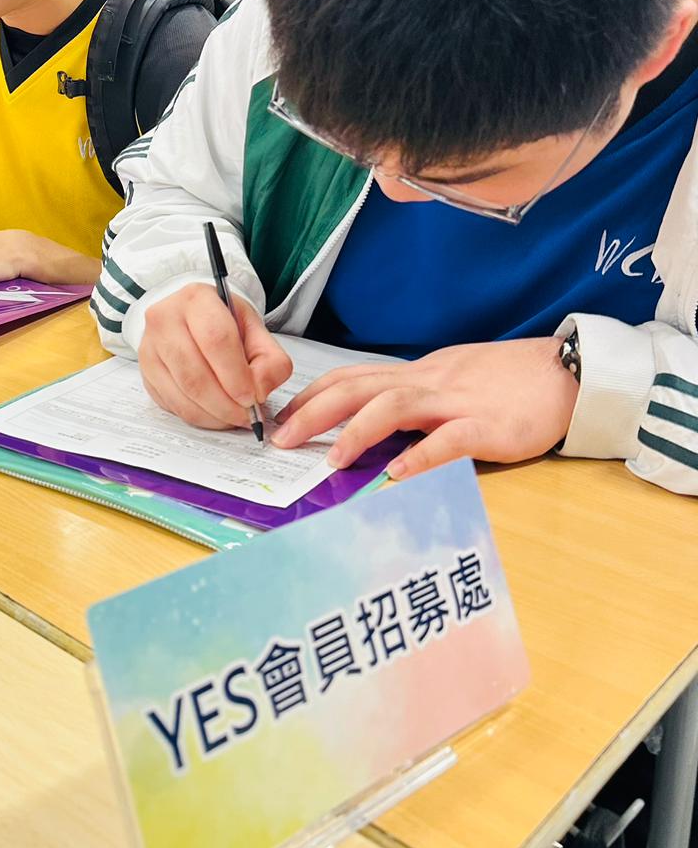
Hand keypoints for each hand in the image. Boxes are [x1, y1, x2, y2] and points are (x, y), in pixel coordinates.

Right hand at [139, 283, 292, 430]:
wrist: (190, 319)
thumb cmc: (222, 323)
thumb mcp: (255, 330)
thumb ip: (270, 360)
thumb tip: (259, 391)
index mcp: (196, 299)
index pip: (216, 339)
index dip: (236, 375)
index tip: (252, 397)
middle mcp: (165, 319)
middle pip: (195, 373)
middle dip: (226, 403)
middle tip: (246, 415)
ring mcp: (150, 347)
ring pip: (183, 393)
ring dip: (214, 414)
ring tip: (234, 416)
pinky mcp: (146, 372)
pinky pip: (172, 404)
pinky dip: (199, 417)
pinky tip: (215, 414)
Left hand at [274, 336, 579, 477]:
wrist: (568, 371)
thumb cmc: (508, 382)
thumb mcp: (450, 383)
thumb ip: (414, 403)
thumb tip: (371, 429)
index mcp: (416, 376)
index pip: (351, 378)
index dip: (312, 396)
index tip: (280, 418)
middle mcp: (428, 383)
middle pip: (358, 388)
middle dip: (314, 412)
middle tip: (281, 440)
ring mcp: (457, 403)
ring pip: (395, 407)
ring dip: (357, 433)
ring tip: (330, 461)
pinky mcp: (488, 426)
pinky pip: (448, 440)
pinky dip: (420, 457)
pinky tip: (397, 476)